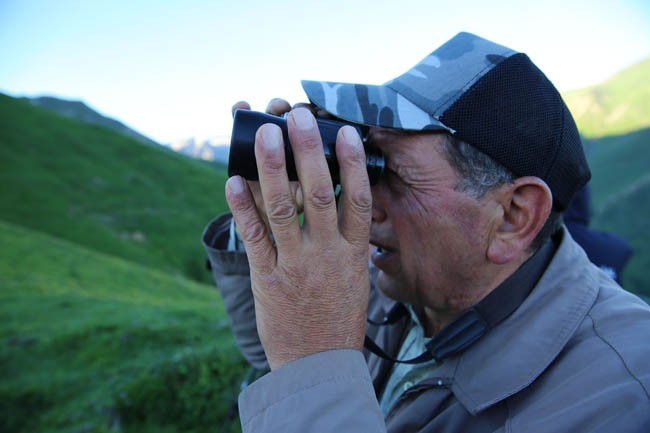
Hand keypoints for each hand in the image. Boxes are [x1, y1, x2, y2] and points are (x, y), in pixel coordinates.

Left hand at [225, 107, 371, 369]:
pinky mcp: (268, 279)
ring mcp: (296, 266)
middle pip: (318, 193)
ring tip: (263, 133)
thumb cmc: (338, 321)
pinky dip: (242, 208)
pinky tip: (233, 181)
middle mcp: (327, 255)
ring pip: (283, 208)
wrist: (318, 365)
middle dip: (306, 151)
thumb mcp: (356, 280)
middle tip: (297, 116)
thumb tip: (340, 209)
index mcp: (354, 255)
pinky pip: (254, 237)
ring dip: (272, 167)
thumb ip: (348, 245)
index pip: (357, 200)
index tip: (345, 132)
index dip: (351, 163)